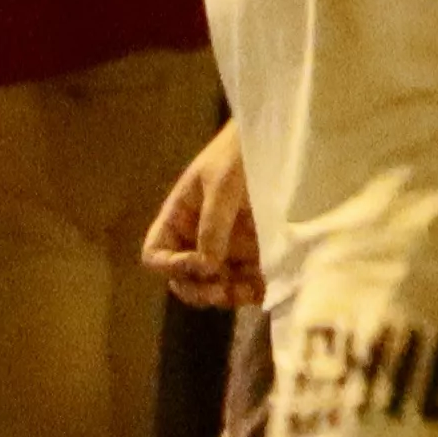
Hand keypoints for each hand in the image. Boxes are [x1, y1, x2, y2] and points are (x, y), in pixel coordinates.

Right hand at [143, 121, 260, 309]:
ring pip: (215, 287)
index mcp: (180, 218)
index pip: (156, 254)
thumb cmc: (240, 154)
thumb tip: (205, 266)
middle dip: (198, 289)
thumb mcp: (222, 184)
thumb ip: (212, 223)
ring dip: (226, 296)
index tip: (197, 263)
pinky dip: (252, 293)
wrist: (281, 139)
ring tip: (246, 293)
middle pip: (183, 279)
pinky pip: (247, 283)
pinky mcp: (255, 254)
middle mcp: (198, 238)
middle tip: (221, 289)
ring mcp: (227, 248)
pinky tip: (263, 291)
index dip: (170, 266)